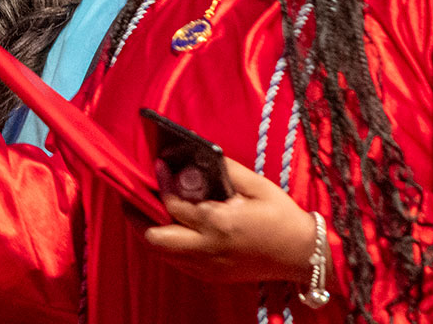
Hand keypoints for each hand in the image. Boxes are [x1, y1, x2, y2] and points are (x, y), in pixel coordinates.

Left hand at [142, 158, 319, 284]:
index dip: (161, 183)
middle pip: (154, 237)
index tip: (156, 165)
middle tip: (130, 196)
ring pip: (161, 253)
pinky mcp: (210, 276)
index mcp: (219, 224)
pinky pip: (175, 262)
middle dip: (136, 215)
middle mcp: (207, 250)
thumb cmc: (282, 217)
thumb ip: (224, 170)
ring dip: (147, 230)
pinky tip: (167, 227)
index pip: (174, 204)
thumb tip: (197, 155)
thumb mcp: (257, 185)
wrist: (302, 255)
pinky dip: (165, 244)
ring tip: (141, 209)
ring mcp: (207, 268)